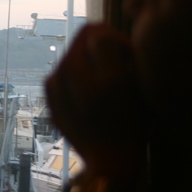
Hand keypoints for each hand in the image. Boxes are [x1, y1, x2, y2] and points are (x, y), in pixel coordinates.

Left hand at [44, 24, 150, 180]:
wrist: (108, 159)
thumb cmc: (134, 125)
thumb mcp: (143, 89)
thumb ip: (130, 56)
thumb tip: (114, 37)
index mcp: (104, 77)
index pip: (101, 32)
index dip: (118, 39)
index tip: (127, 55)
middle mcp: (75, 78)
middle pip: (84, 36)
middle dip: (102, 43)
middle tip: (115, 62)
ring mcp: (56, 85)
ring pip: (73, 51)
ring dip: (89, 58)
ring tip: (102, 80)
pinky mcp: (48, 94)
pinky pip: (63, 69)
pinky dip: (76, 73)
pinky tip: (88, 92)